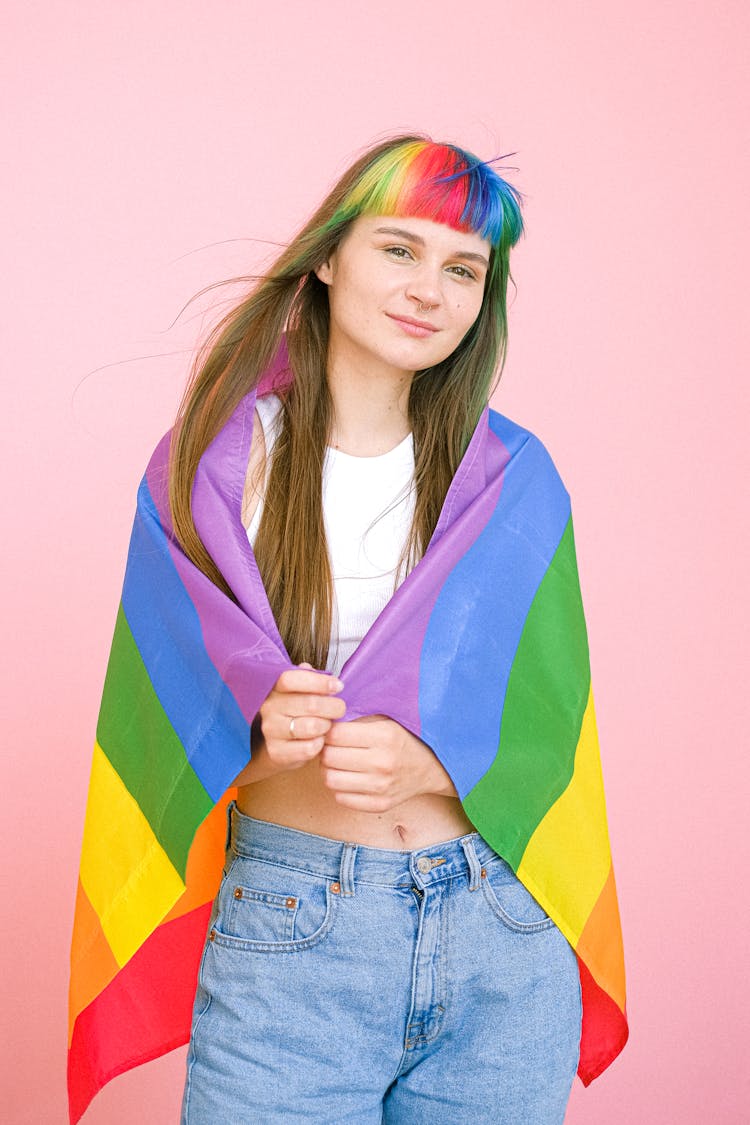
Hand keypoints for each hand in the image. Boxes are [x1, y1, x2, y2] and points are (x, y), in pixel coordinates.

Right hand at [256, 664, 345, 773]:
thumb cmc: (297, 711)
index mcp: (274, 688)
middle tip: (340, 709)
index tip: (338, 686)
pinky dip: (320, 744)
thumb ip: (308, 678)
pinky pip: (309, 748)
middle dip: (333, 706)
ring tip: (327, 725)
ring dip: (326, 725)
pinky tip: (319, 740)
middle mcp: (269, 708)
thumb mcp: (302, 691)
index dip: (318, 682)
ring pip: (311, 726)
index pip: (290, 679)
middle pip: (309, 703)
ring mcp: (271, 731)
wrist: (280, 744)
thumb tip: (308, 667)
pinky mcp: (276, 752)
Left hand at [319, 715, 456, 811]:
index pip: (335, 734)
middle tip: (331, 748)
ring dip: (329, 770)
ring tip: (338, 763)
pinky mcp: (379, 805)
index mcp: (385, 736)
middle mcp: (383, 762)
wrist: (431, 767)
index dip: (328, 732)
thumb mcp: (385, 720)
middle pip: (329, 757)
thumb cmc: (403, 739)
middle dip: (325, 750)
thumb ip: (356, 721)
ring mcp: (381, 787)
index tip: (332, 732)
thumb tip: (323, 726)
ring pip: (330, 779)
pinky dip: (340, 788)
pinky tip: (348, 778)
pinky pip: (341, 798)